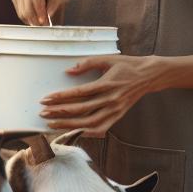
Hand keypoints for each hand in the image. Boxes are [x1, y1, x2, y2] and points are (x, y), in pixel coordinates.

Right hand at [10, 0, 67, 25]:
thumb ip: (56, 3)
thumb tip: (48, 13)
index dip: (40, 12)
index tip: (44, 22)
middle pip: (27, 5)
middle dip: (35, 18)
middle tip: (43, 25)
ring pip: (21, 9)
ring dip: (31, 19)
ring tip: (40, 21)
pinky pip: (17, 9)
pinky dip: (25, 16)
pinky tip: (34, 16)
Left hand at [39, 55, 162, 134]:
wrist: (149, 75)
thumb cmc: (127, 65)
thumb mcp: (108, 59)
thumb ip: (87, 63)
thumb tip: (69, 71)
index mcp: (107, 84)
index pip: (79, 93)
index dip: (61, 97)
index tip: (46, 99)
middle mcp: (111, 99)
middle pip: (81, 110)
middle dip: (60, 113)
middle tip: (44, 113)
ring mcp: (115, 110)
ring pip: (89, 122)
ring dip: (69, 125)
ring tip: (53, 124)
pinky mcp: (118, 116)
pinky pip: (101, 128)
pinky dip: (87, 132)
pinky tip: (74, 132)